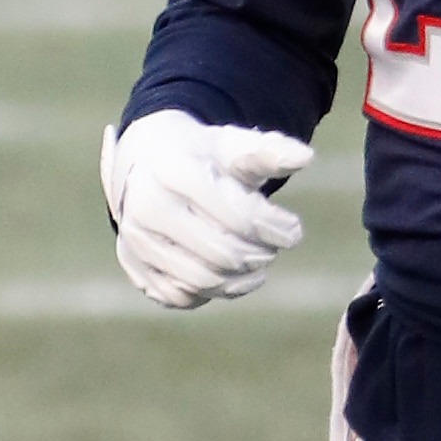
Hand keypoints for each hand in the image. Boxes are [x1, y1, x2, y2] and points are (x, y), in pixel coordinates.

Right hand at [99, 110, 312, 309]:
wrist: (145, 163)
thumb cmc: (201, 155)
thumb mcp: (233, 145)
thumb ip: (269, 151)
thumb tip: (306, 157)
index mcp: (174, 170)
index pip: (237, 214)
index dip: (274, 227)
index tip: (294, 230)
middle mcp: (147, 207)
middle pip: (223, 252)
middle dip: (260, 255)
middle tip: (274, 248)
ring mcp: (136, 240)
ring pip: (202, 280)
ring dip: (241, 280)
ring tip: (259, 264)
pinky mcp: (134, 266)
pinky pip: (180, 296)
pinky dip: (212, 293)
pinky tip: (231, 276)